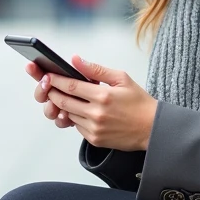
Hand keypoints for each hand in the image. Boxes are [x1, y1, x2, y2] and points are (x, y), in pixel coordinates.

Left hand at [27, 56, 156, 150]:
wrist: (152, 128)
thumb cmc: (139, 102)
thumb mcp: (121, 79)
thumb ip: (96, 70)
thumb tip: (76, 60)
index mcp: (103, 96)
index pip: (70, 86)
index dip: (56, 80)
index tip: (48, 75)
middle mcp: (96, 114)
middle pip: (63, 102)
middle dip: (53, 93)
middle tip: (49, 86)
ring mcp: (94, 129)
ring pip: (68, 115)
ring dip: (64, 106)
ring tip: (68, 97)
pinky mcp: (94, 139)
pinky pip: (77, 126)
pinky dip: (76, 117)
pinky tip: (83, 111)